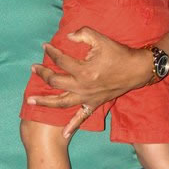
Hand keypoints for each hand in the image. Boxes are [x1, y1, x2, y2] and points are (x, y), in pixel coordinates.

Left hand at [26, 26, 151, 137]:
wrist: (137, 70)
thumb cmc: (119, 53)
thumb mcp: (100, 39)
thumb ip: (82, 34)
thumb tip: (67, 36)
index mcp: (83, 70)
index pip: (60, 60)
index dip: (51, 52)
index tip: (45, 47)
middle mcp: (82, 86)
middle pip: (55, 82)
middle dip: (42, 74)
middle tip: (33, 68)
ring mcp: (87, 98)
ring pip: (61, 102)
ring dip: (45, 102)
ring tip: (31, 100)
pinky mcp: (94, 104)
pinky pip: (81, 117)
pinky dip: (72, 126)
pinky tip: (63, 134)